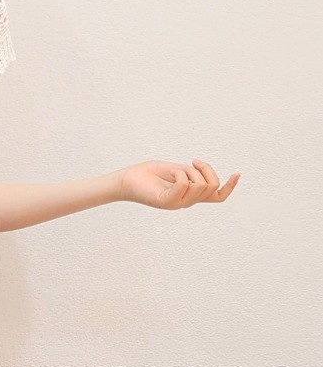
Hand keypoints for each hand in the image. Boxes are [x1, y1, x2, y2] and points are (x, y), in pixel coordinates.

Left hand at [116, 159, 239, 208]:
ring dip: (190, 171)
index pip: (217, 197)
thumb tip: (209, 176)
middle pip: (212, 186)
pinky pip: (183, 185)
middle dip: (206, 169)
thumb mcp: (180, 170)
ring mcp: (176, 204)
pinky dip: (180, 174)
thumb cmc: (151, 174)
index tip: (237, 173)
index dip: (230, 187)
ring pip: (200, 185)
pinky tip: (171, 174)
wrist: (129, 179)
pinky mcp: (165, 201)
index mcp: (191, 195)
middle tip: (191, 163)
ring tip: (174, 171)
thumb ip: (195, 174)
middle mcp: (186, 202)